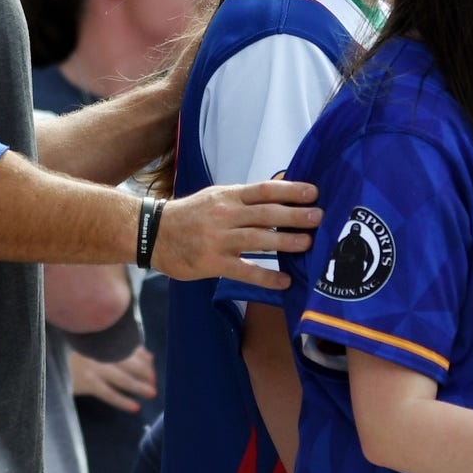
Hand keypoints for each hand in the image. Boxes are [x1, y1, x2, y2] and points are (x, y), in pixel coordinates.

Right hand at [70, 346, 156, 412]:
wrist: (47, 362)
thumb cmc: (76, 354)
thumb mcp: (96, 345)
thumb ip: (122, 348)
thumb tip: (150, 356)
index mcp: (103, 341)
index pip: (130, 349)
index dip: (144, 359)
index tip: (152, 368)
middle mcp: (100, 352)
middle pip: (130, 363)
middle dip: (145, 373)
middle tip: (154, 382)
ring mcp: (93, 367)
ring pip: (123, 379)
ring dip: (139, 386)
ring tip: (152, 393)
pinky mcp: (87, 383)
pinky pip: (109, 394)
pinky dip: (123, 401)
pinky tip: (135, 407)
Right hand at [152, 180, 320, 288]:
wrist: (154, 233)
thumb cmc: (191, 215)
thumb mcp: (216, 197)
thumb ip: (244, 198)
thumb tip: (279, 193)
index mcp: (228, 196)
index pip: (264, 190)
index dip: (290, 190)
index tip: (313, 193)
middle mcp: (225, 214)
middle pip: (266, 213)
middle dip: (295, 215)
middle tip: (318, 218)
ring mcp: (219, 239)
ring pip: (259, 239)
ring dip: (286, 242)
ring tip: (308, 244)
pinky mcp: (213, 262)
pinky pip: (245, 270)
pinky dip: (267, 277)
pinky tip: (285, 282)